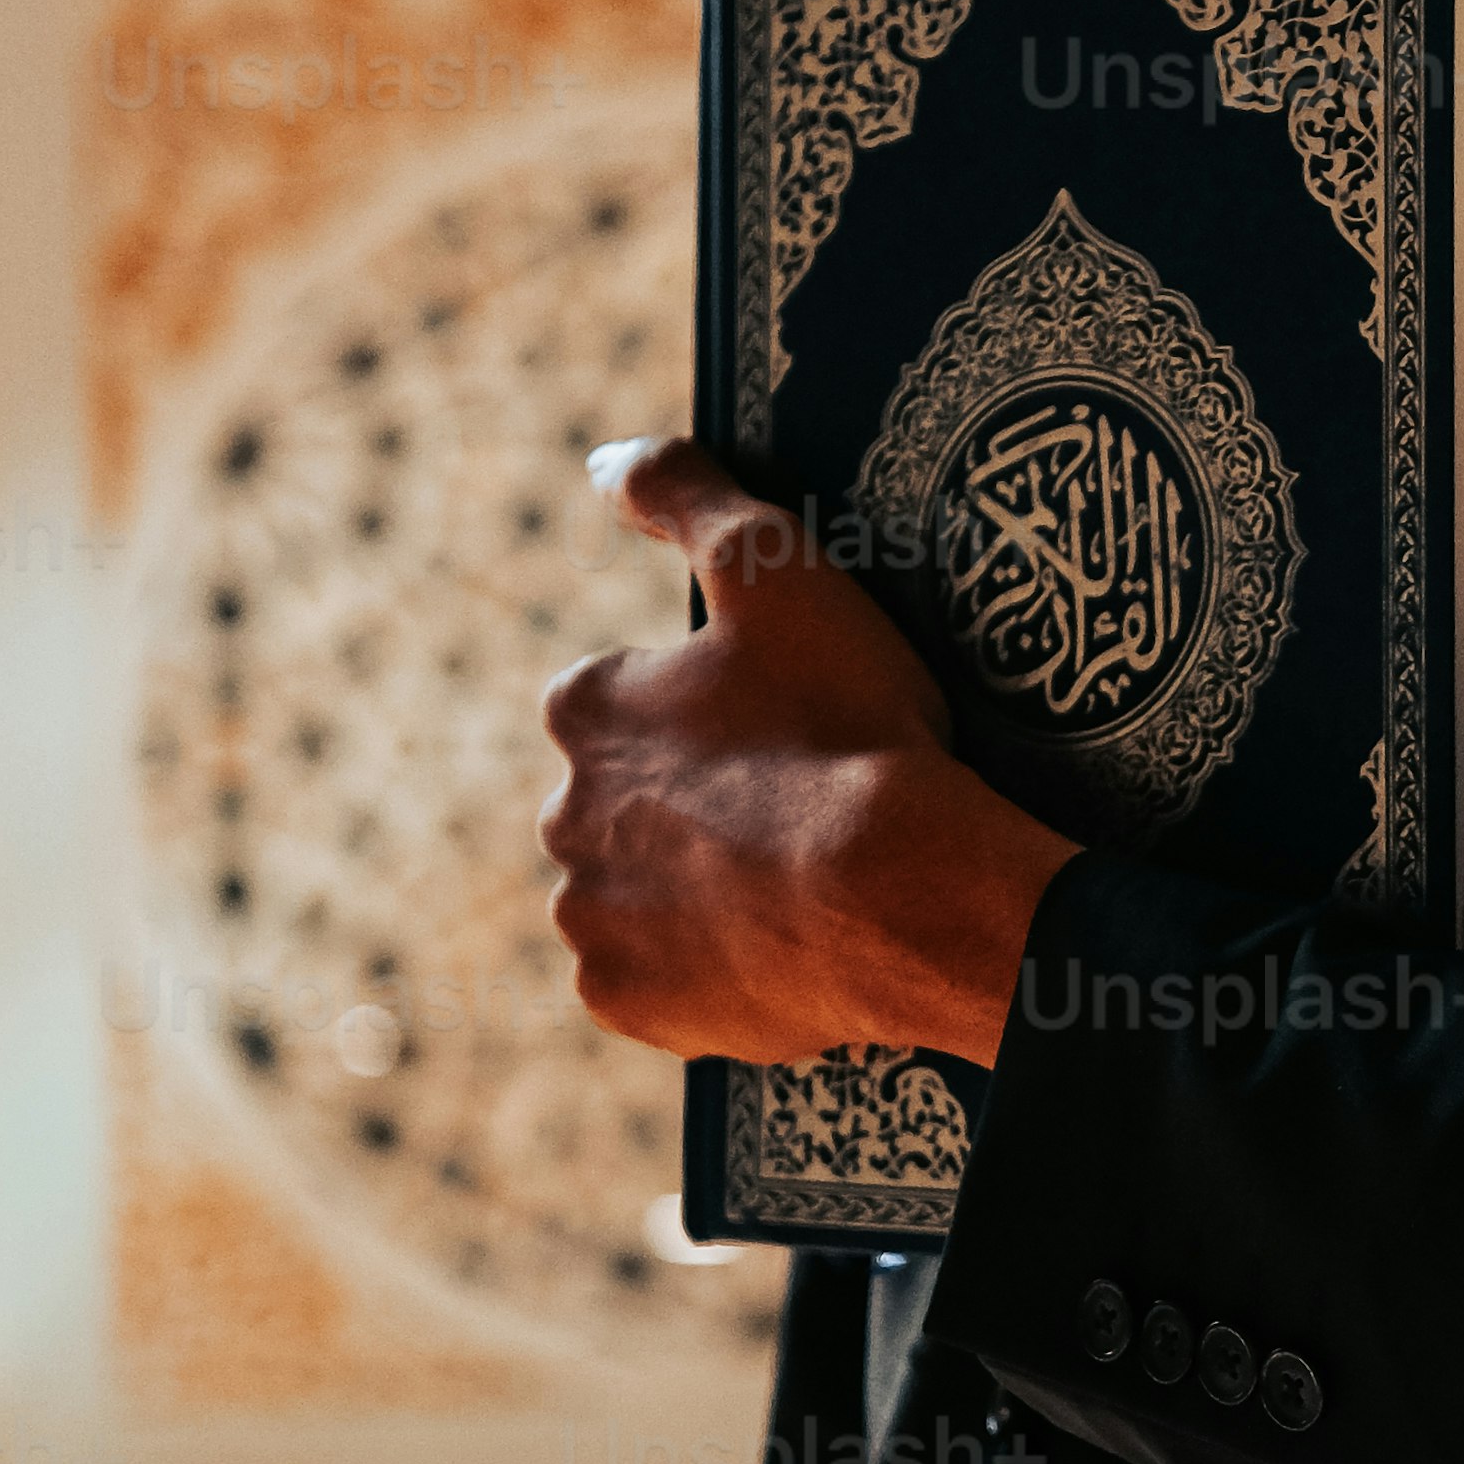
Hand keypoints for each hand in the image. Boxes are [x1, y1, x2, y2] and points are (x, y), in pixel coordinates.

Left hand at [541, 435, 1073, 1071]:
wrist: (901, 895)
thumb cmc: (845, 727)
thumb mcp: (777, 565)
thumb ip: (682, 489)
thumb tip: (605, 460)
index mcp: (585, 709)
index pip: (629, 701)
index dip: (715, 713)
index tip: (786, 731)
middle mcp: (562, 816)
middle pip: (628, 802)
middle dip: (696, 806)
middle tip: (798, 811)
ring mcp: (592, 918)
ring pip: (639, 893)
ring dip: (698, 889)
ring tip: (796, 885)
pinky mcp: (628, 1004)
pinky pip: (657, 983)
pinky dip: (705, 970)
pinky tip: (776, 947)